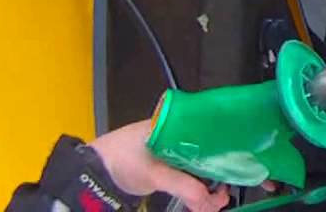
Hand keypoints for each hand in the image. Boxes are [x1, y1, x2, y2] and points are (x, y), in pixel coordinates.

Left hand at [88, 120, 229, 211]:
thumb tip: (208, 199)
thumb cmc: (119, 160)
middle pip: (206, 153)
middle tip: (223, 193)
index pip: (208, 133)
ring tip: (215, 201)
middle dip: (217, 175)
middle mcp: (177, 135)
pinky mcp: (167, 167)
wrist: (93, 175)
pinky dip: (196, 189)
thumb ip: (184, 186)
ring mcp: (172, 151)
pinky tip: (204, 201)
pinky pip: (189, 177)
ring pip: (199, 168)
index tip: (232, 169)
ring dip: (208, 186)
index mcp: (176, 124)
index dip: (222, 152)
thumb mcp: (156, 173)